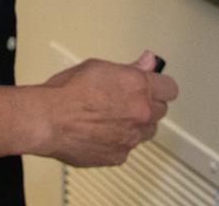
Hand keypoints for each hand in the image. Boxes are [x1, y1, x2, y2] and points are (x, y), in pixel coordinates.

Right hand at [35, 50, 178, 166]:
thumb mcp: (100, 67)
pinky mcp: (119, 156)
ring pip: (146, 132)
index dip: (161, 85)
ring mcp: (131, 137)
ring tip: (114, 117)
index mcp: (138, 86)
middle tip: (129, 100)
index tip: (156, 85)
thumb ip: (130, 68)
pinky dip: (119, 141)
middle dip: (148, 105)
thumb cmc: (68, 92)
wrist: (49, 120)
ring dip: (137, 124)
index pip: (169, 88)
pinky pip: (128, 148)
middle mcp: (139, 113)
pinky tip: (102, 132)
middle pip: (160, 111)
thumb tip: (148, 61)